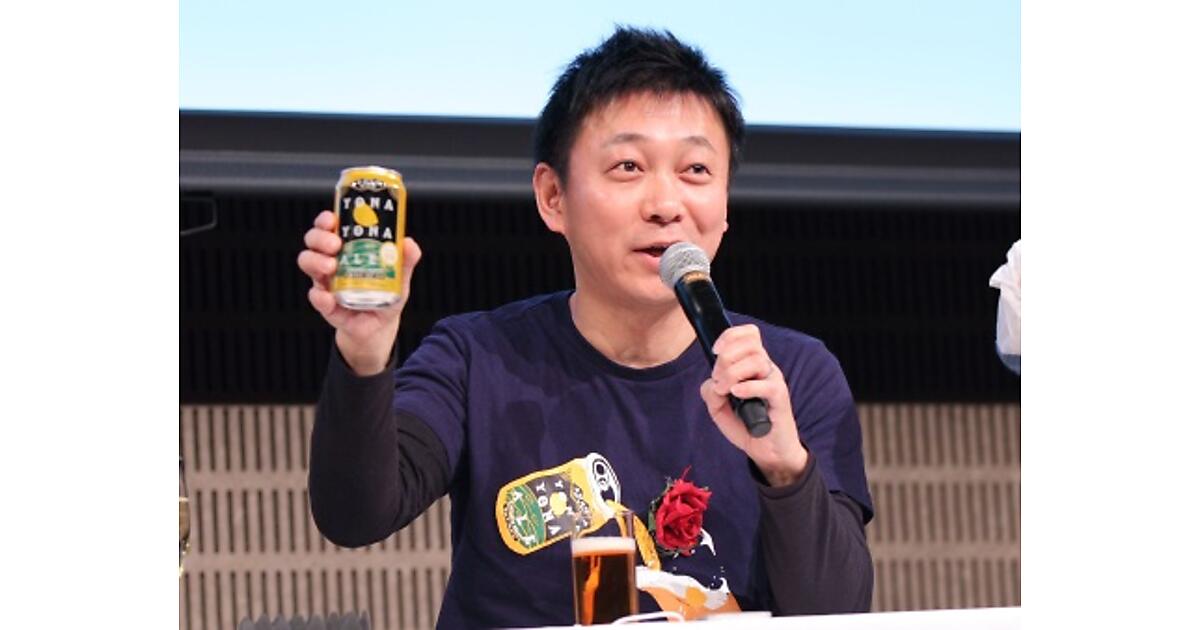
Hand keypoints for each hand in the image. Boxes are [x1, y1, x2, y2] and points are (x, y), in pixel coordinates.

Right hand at [296, 210, 421, 375]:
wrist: (381, 326)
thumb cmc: (386, 295)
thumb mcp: (400, 277)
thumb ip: (406, 260)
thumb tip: (409, 243)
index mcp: (347, 248)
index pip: (329, 227)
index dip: (326, 220)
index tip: (332, 219)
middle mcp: (331, 261)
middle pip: (313, 241)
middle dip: (320, 238)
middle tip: (335, 245)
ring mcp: (325, 282)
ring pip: (308, 263)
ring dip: (316, 261)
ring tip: (331, 267)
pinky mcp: (325, 304)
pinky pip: (316, 297)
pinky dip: (319, 296)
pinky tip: (327, 297)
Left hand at [698, 324, 808, 486]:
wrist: (767, 450)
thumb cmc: (746, 425)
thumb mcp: (718, 408)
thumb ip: (710, 391)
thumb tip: (714, 382)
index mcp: (752, 364)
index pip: (749, 334)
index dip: (730, 336)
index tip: (715, 350)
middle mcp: (765, 368)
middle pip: (750, 344)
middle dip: (726, 359)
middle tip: (718, 381)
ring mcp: (774, 381)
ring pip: (756, 361)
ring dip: (732, 373)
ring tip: (725, 391)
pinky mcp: (780, 397)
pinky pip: (766, 384)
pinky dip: (748, 387)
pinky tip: (737, 394)